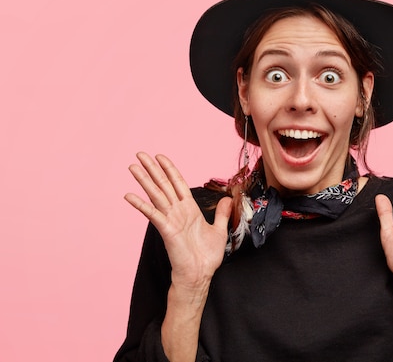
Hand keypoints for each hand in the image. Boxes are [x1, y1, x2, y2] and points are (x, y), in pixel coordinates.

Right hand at [124, 152, 230, 291]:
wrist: (200, 275)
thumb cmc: (207, 257)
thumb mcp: (219, 230)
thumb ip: (221, 214)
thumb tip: (227, 199)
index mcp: (190, 209)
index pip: (178, 184)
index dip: (170, 169)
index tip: (160, 156)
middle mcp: (178, 211)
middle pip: (163, 185)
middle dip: (152, 169)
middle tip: (140, 154)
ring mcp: (170, 220)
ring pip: (156, 195)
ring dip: (144, 180)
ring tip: (132, 167)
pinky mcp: (166, 230)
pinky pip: (152, 214)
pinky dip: (141, 204)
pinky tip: (129, 195)